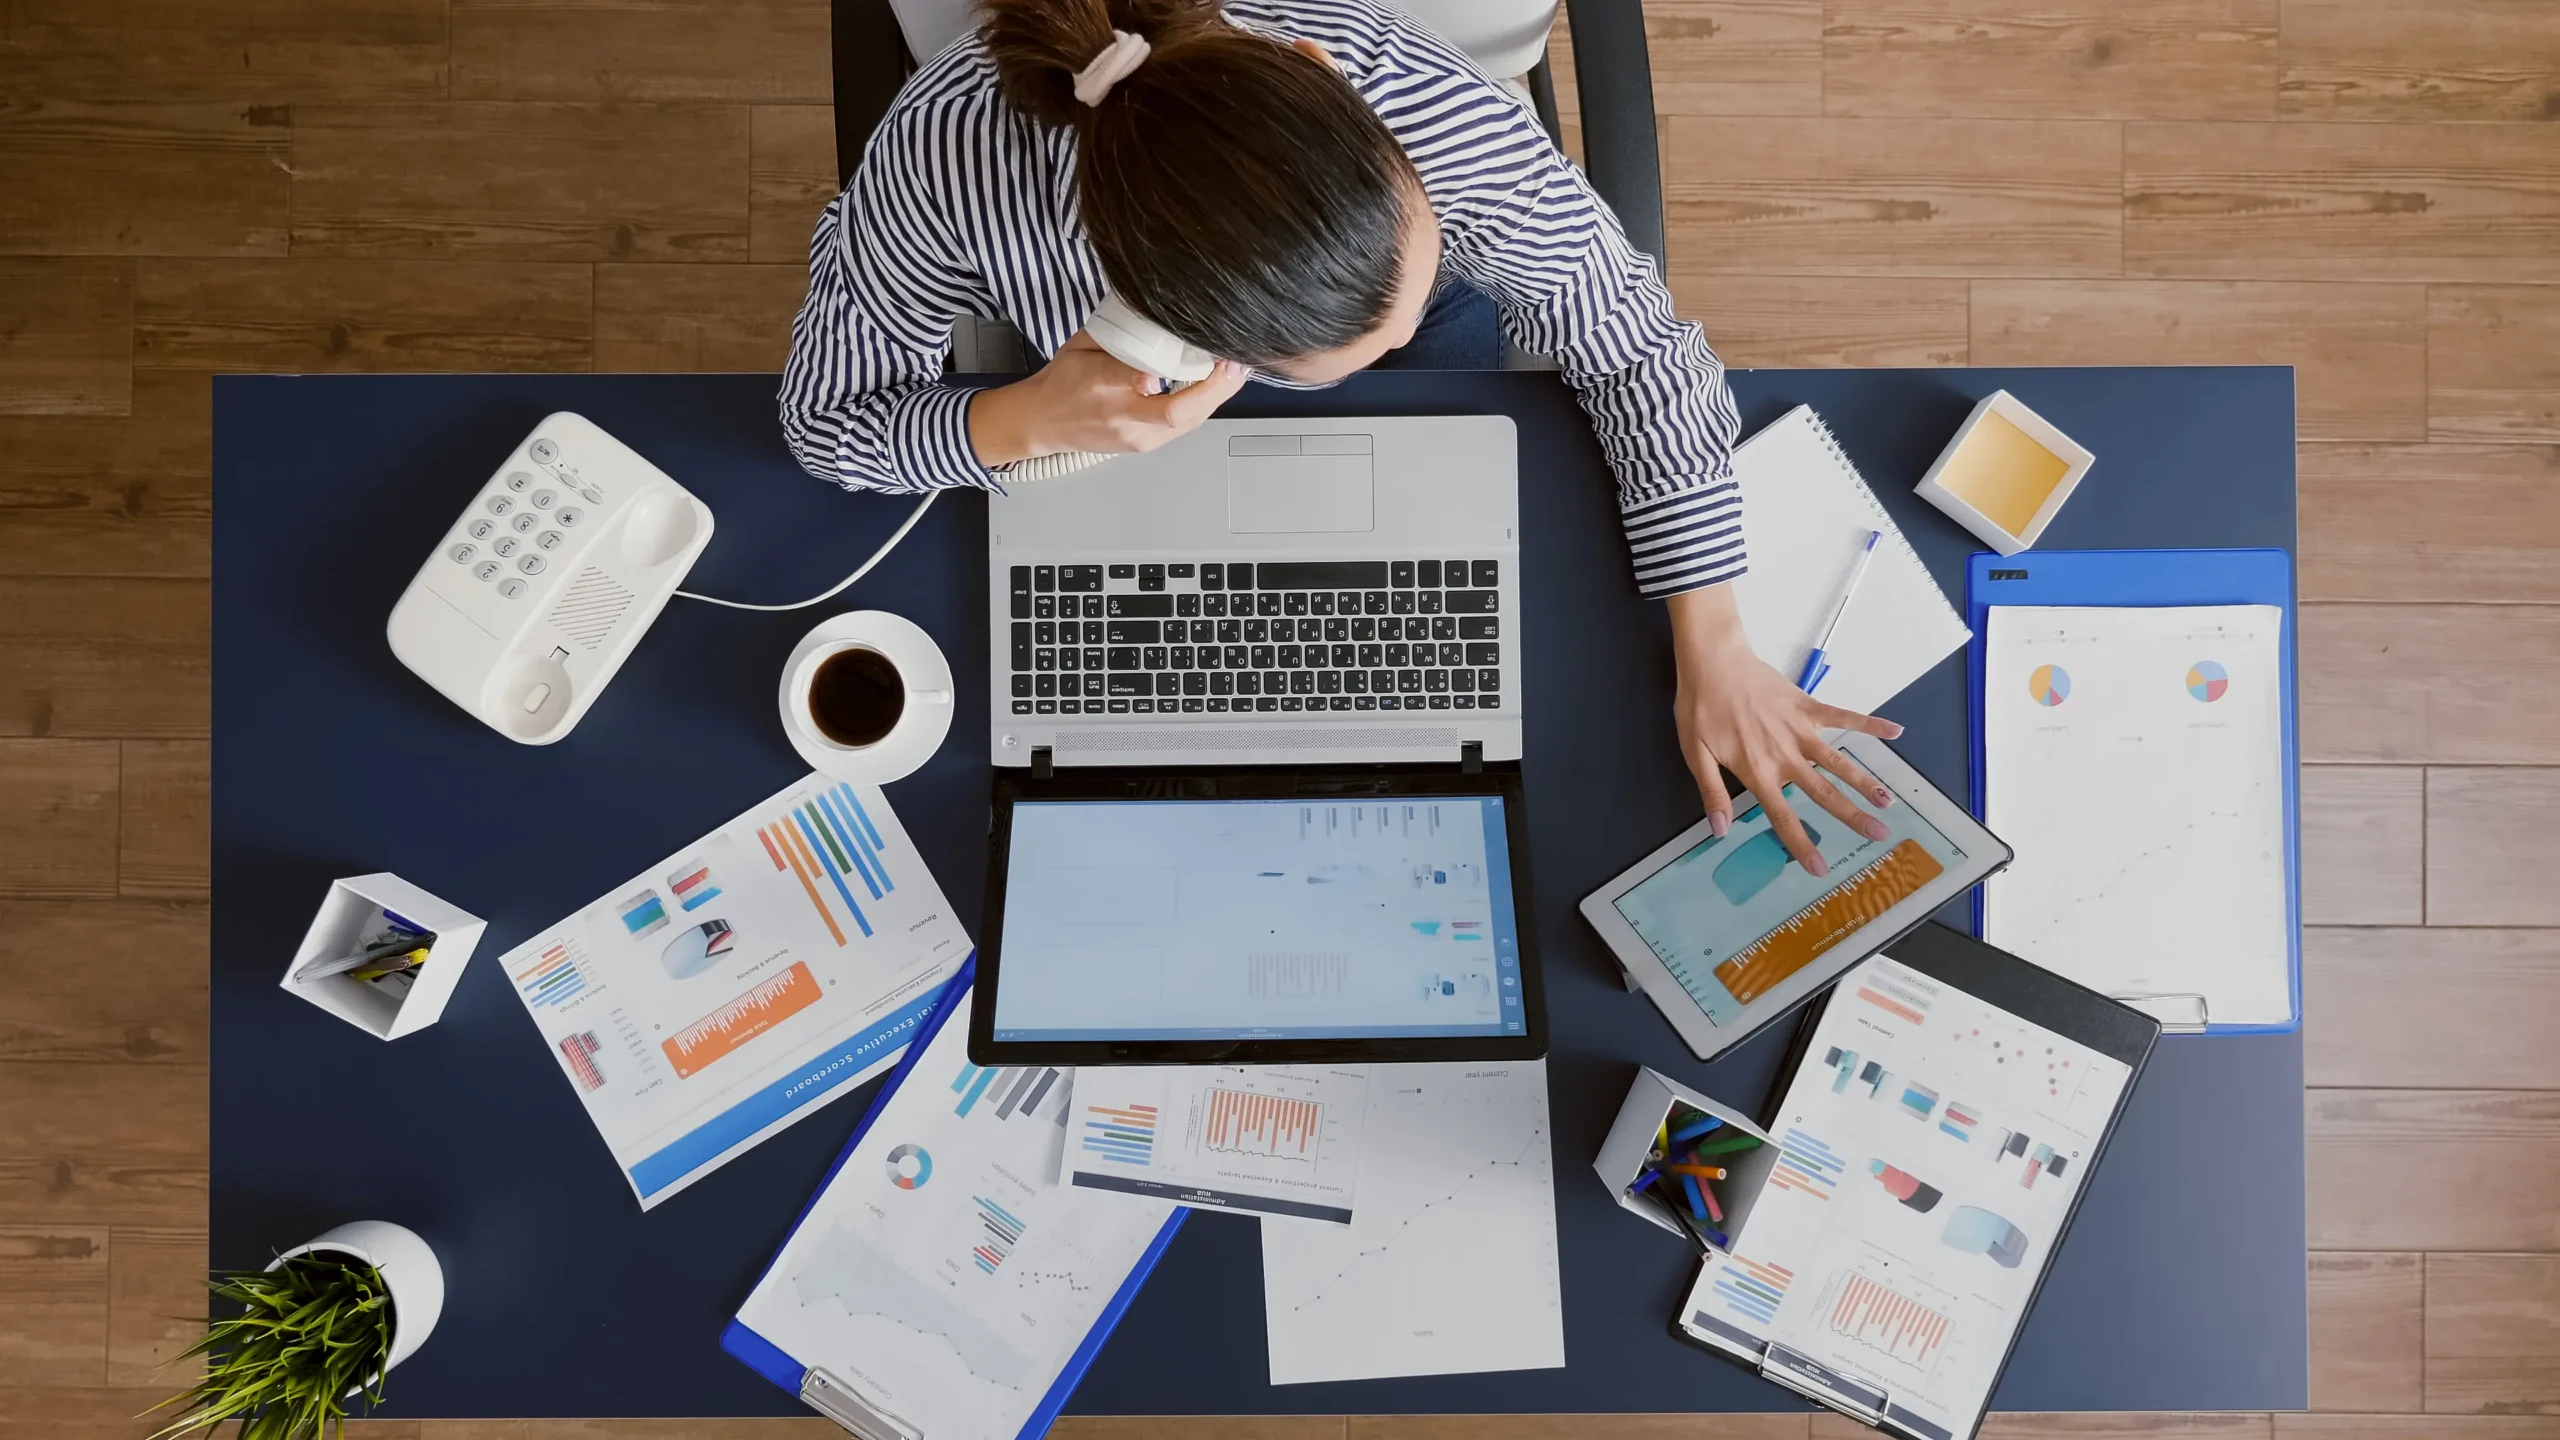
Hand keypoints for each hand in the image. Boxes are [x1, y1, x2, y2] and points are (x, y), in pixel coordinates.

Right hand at [967, 331, 1250, 467]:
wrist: (1043, 424)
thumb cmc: (1061, 383)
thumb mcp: (1079, 347)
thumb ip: (1115, 335)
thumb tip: (1154, 316)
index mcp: (1097, 386)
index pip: (1128, 380)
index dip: (1151, 374)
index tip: (1177, 361)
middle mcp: (1120, 418)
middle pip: (1175, 414)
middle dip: (1214, 389)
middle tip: (1234, 363)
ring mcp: (1137, 438)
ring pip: (1188, 423)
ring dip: (1218, 397)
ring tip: (1236, 371)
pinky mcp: (1146, 446)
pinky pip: (1185, 427)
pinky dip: (1205, 406)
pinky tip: (1219, 387)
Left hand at [1667, 583, 1904, 876]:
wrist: (1713, 661)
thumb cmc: (1700, 707)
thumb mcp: (1695, 754)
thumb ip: (1712, 792)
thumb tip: (1721, 831)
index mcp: (1757, 771)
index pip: (1782, 816)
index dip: (1801, 845)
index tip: (1819, 868)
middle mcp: (1785, 755)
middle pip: (1823, 793)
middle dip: (1852, 817)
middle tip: (1879, 835)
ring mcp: (1800, 730)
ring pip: (1839, 762)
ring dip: (1866, 782)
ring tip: (1889, 801)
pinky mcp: (1808, 706)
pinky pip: (1844, 716)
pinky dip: (1869, 723)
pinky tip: (1895, 731)